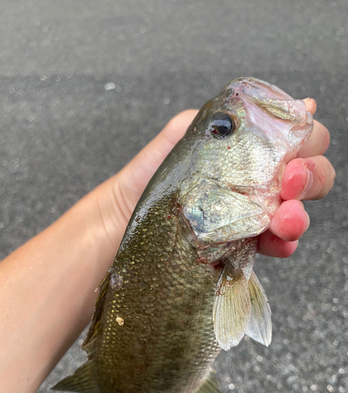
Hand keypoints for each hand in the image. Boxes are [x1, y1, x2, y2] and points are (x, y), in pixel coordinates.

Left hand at [111, 102, 333, 257]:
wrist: (121, 220)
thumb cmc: (147, 177)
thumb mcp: (178, 138)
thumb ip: (214, 119)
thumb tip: (257, 106)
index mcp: (248, 151)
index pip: (296, 139)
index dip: (306, 140)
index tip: (292, 149)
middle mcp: (256, 182)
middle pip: (307, 175)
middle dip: (310, 176)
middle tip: (290, 181)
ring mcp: (250, 215)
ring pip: (296, 212)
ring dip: (299, 214)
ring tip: (285, 217)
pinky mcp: (240, 245)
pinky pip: (273, 246)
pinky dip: (283, 245)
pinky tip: (279, 243)